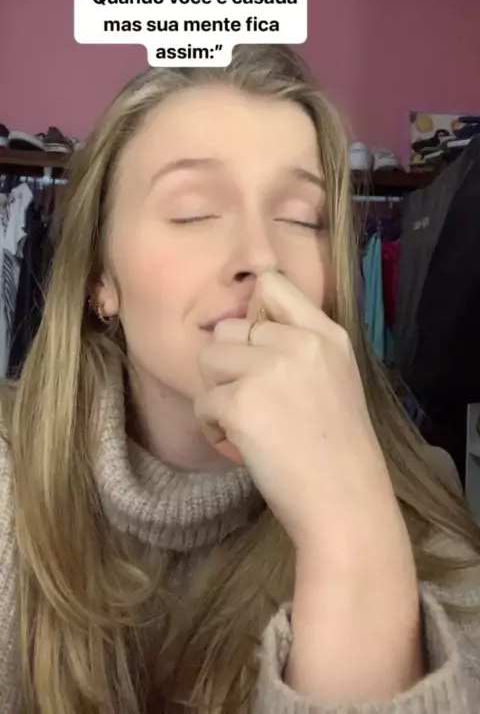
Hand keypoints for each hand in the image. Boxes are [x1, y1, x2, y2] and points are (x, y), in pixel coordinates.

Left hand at [195, 271, 408, 562]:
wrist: (345, 504)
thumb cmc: (337, 449)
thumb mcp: (335, 377)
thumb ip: (298, 346)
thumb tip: (245, 328)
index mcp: (326, 334)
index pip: (271, 284)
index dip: (252, 313)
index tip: (257, 349)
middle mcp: (299, 343)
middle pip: (228, 328)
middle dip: (230, 365)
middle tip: (253, 402)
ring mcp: (270, 370)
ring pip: (208, 360)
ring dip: (218, 394)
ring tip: (245, 425)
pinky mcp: (242, 403)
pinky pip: (202, 402)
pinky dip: (212, 428)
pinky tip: (241, 447)